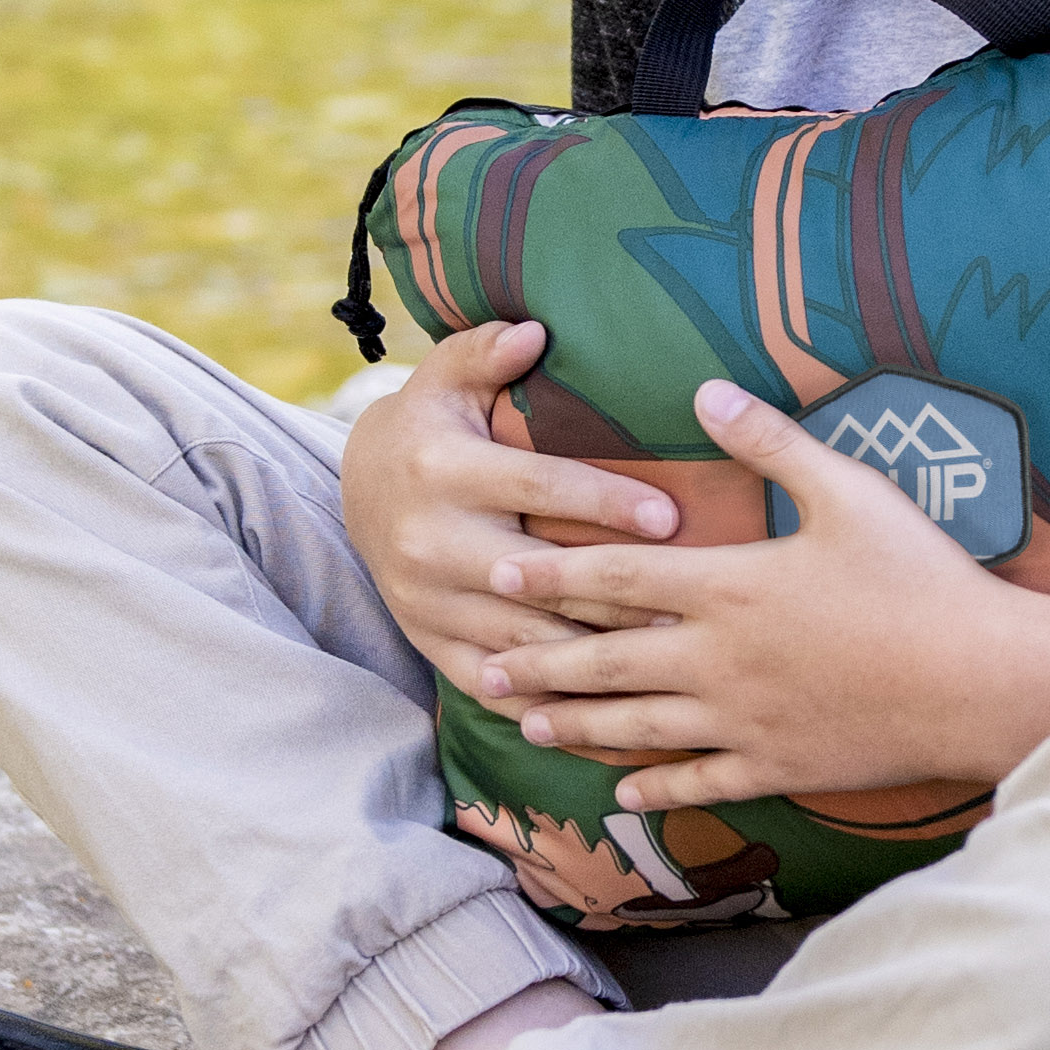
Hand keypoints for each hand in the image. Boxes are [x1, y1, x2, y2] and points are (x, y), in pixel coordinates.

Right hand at [339, 321, 685, 695]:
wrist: (359, 489)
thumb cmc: (431, 423)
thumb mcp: (447, 377)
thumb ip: (485, 350)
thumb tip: (533, 330)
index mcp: (444, 471)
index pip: (538, 487)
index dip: (605, 502)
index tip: (672, 516)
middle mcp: (431, 542)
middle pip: (538, 579)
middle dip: (615, 596)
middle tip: (691, 608)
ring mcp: (427, 603)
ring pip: (521, 644)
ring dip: (593, 662)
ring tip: (666, 667)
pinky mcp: (429, 644)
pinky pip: (494, 689)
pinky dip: (551, 708)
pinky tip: (610, 719)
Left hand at [473, 377, 1030, 811]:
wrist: (977, 680)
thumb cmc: (919, 577)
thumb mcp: (848, 491)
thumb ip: (770, 442)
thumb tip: (707, 390)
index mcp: (730, 586)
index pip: (617, 579)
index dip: (553, 575)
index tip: (500, 572)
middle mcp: (719, 660)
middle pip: (608, 661)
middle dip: (540, 661)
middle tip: (482, 666)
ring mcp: (744, 722)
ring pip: (638, 727)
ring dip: (577, 724)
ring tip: (528, 721)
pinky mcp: (777, 766)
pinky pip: (699, 780)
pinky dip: (655, 786)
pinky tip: (622, 794)